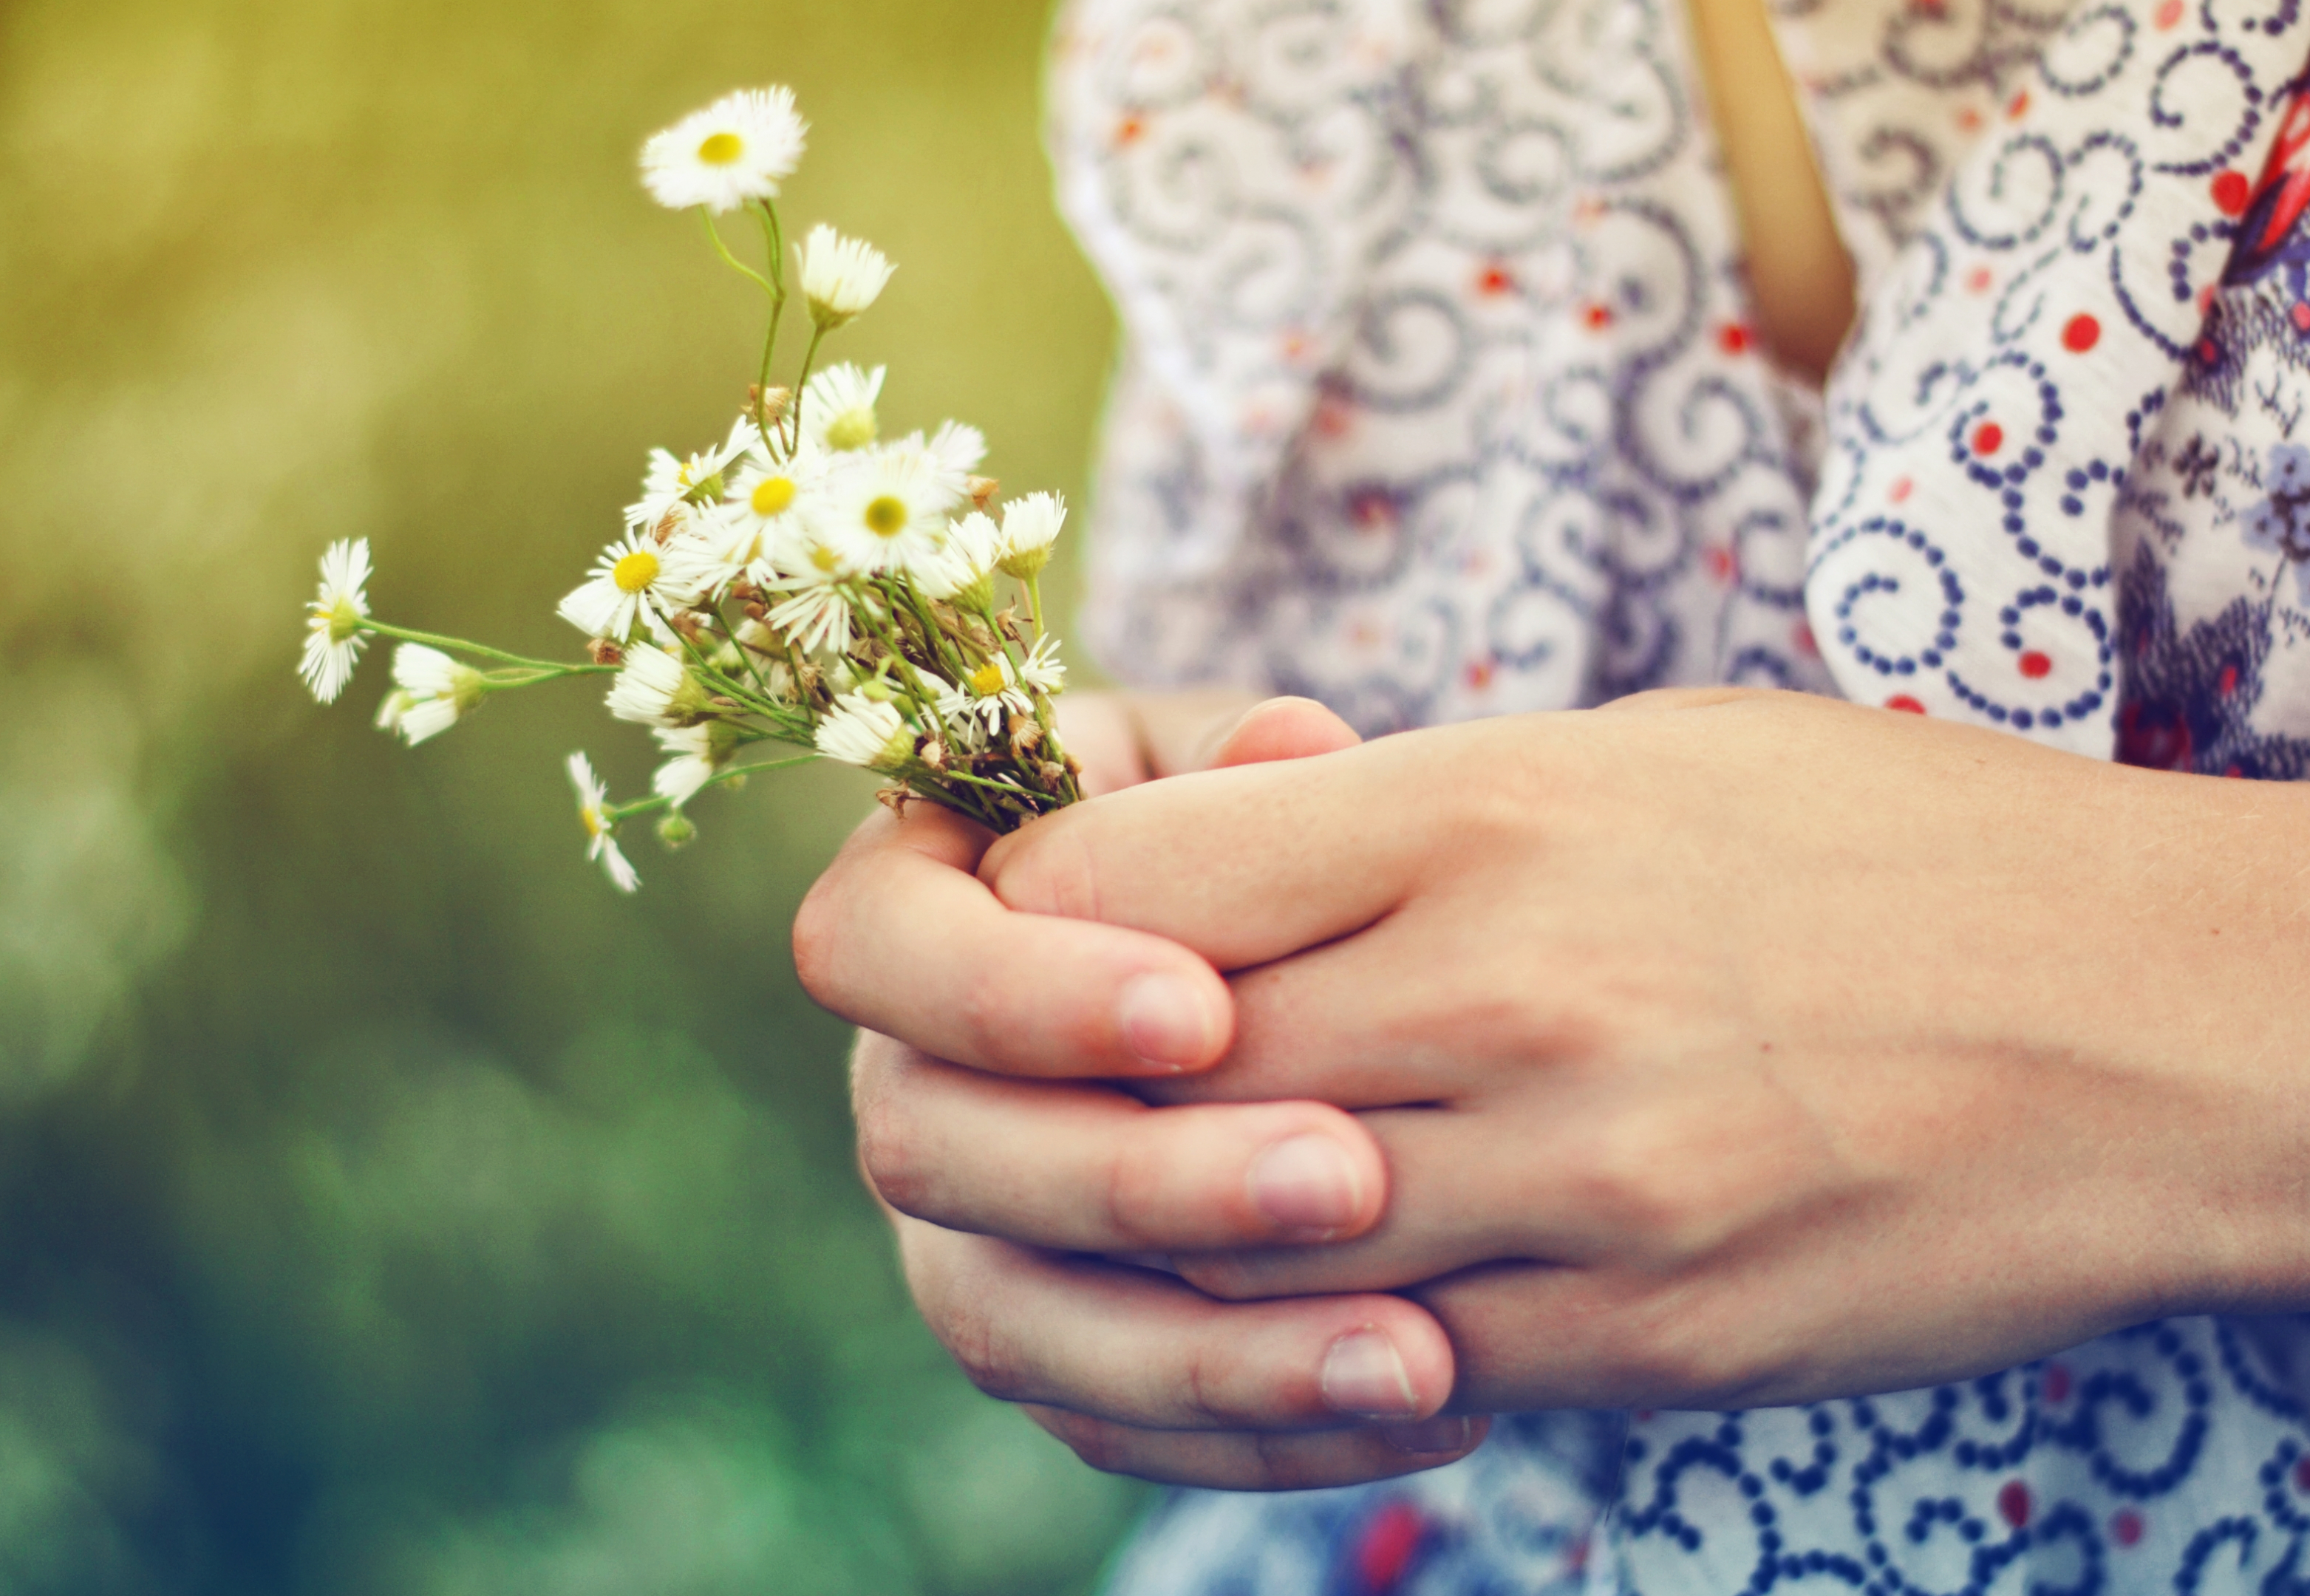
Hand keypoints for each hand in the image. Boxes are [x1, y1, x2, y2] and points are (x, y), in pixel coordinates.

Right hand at [802, 691, 1492, 1488]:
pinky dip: (1265, 1430)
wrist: (1312, 955)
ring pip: (1014, 1323)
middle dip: (1137, 1179)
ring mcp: (959, 1228)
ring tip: (1419, 1357)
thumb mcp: (1257, 770)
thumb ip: (1254, 771)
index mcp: (912, 904)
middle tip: (1347, 1177)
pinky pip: (1113, 1423)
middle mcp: (904, 1079)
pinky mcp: (1048, 1347)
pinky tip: (1435, 1409)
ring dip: (1212, 1355)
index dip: (1014, 992)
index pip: (874, 949)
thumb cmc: (1262, 824)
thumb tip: (1293, 746)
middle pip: (935, 1156)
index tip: (1203, 1009)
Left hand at [970, 690, 2309, 1417]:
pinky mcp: (1641, 1339)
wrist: (2188, 1030)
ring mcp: (1575, 1191)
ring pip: (1232, 1252)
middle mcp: (1507, 1000)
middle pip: (1141, 1081)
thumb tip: (1196, 869)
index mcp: (1487, 811)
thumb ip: (1405, 816)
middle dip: (1055, 1095)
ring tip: (1156, 1204)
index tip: (1042, 932)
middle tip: (1042, 1092)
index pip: (1125, 888)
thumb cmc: (1907, 850)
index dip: (1033, 920)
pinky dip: (1303, 1348)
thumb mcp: (1644, 754)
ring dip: (1155, 1240)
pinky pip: (1386, 1370)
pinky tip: (1305, 1306)